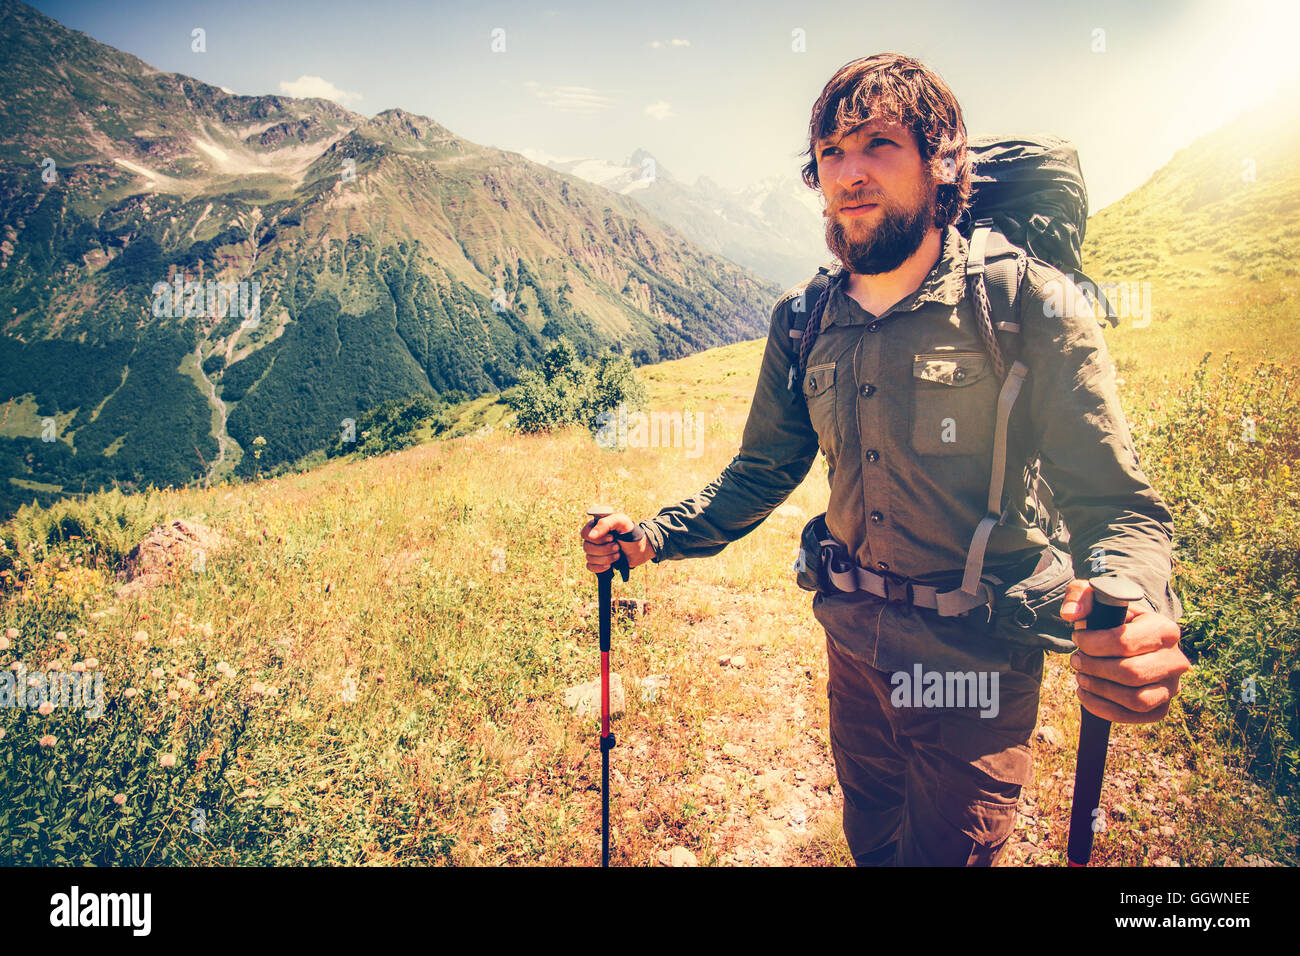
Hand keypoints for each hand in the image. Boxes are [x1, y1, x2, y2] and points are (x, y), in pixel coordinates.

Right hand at [581, 512, 654, 574]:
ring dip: (605, 558)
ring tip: (618, 555)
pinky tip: (609, 565)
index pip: (585, 533)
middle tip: (617, 547)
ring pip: (589, 557)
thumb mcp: (621, 521)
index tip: (611, 538)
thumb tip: (590, 536)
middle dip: (604, 549)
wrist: (640, 549)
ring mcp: (595, 550)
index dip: (597, 538)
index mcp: (596, 526)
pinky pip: (590, 566)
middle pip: (587, 547)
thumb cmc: (630, 532)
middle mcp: (593, 538)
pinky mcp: (598, 561)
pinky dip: (599, 567)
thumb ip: (606, 523)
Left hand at [1060, 579, 1190, 723]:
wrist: (1128, 636)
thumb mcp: (1096, 596)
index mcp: (1165, 629)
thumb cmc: (1110, 616)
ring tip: (1080, 677)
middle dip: (1094, 668)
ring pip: (1136, 699)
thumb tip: (1072, 615)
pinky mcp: (1161, 706)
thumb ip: (1080, 597)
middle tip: (1075, 660)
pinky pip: (1135, 716)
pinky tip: (1086, 694)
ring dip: (1099, 690)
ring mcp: (1172, 686)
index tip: (1077, 638)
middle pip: (1131, 673)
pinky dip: (1104, 709)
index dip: (1092, 643)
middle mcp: (1176, 660)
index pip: (1125, 642)